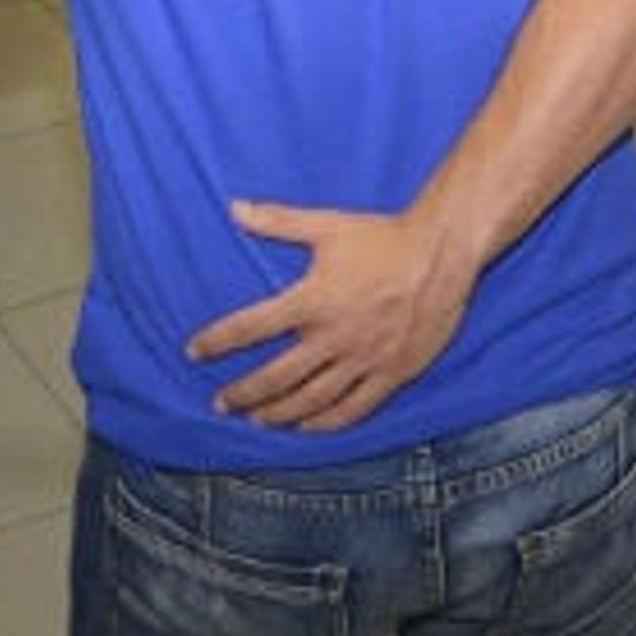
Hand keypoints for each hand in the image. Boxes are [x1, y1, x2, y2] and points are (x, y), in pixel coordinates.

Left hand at [183, 201, 472, 432]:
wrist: (441, 254)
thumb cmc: (382, 237)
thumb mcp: (327, 225)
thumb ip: (277, 221)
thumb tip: (233, 208)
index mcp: (311, 301)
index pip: (250, 327)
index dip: (217, 341)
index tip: (194, 351)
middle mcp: (332, 337)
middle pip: (275, 376)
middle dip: (243, 393)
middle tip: (221, 403)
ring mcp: (362, 360)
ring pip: (310, 399)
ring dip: (278, 413)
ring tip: (257, 419)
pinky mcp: (390, 374)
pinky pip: (353, 409)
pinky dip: (325, 422)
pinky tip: (307, 427)